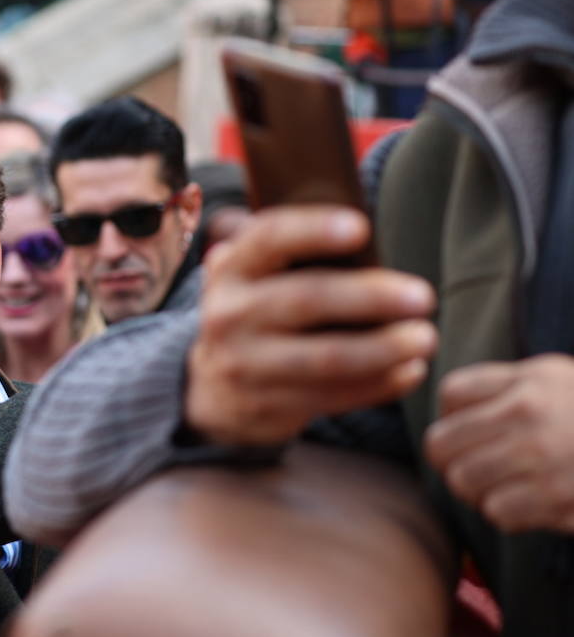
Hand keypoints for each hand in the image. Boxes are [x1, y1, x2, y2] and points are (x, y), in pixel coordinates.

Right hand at [186, 206, 436, 444]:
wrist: (212, 389)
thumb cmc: (257, 315)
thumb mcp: (254, 279)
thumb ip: (292, 256)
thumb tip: (368, 238)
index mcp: (231, 270)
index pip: (268, 239)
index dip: (313, 230)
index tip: (362, 228)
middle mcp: (230, 315)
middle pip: (306, 299)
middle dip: (370, 297)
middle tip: (423, 297)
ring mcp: (244, 367)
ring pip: (325, 358)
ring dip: (383, 348)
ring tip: (425, 338)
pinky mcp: (267, 408)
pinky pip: (333, 397)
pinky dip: (379, 385)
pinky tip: (410, 371)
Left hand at [426, 355, 573, 532]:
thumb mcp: (557, 380)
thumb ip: (503, 387)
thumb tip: (448, 412)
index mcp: (530, 381)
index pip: (451, 394)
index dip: (452, 416)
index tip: (470, 429)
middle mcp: (531, 415)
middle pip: (441, 444)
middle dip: (452, 459)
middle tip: (475, 467)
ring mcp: (544, 458)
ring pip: (463, 482)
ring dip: (478, 490)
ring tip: (505, 486)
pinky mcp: (558, 499)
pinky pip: (497, 512)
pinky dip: (508, 513)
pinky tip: (532, 503)